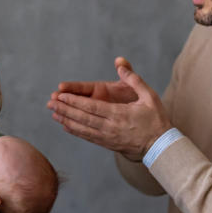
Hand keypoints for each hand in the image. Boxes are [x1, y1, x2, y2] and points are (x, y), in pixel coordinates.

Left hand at [47, 61, 171, 161]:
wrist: (160, 147)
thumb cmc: (156, 120)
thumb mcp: (150, 96)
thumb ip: (135, 80)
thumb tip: (120, 65)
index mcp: (120, 114)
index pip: (92, 107)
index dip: (75, 102)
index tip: (61, 96)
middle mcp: (111, 127)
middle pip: (83, 118)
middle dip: (65, 110)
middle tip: (50, 104)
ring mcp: (108, 138)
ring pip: (83, 129)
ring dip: (67, 121)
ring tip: (53, 114)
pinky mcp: (108, 144)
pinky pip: (88, 137)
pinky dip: (76, 132)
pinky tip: (65, 127)